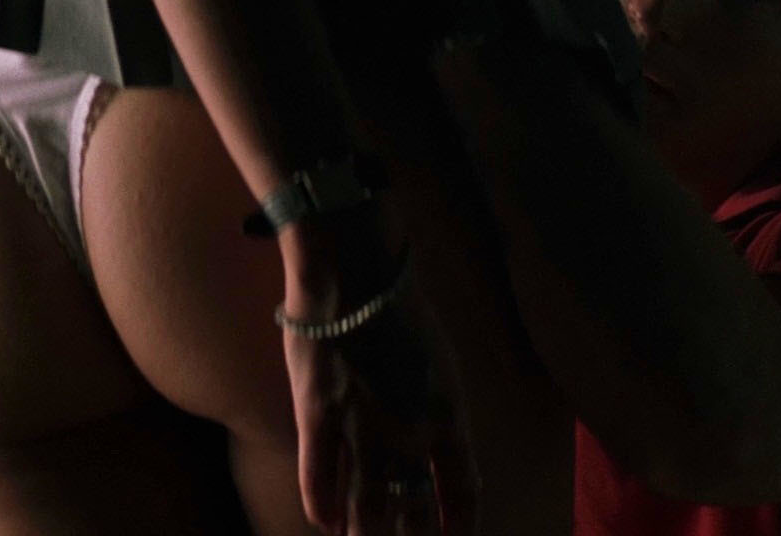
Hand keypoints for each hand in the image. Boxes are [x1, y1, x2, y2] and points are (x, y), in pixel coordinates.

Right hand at [281, 234, 479, 534]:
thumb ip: (437, 414)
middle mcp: (409, 429)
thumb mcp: (437, 368)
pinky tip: (326, 522)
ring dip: (365, 531)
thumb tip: (438, 449)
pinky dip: (322, 502)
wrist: (354, 270)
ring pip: (365, 503)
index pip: (463, 487)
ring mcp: (362, 424)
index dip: (460, 522)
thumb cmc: (398, 314)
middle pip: (411, 506)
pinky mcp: (318, 412)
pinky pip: (318, 473)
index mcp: (447, 415)